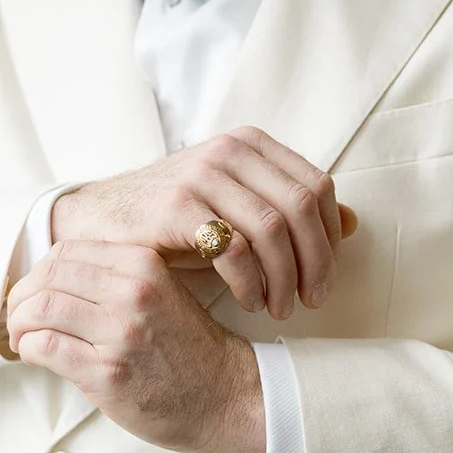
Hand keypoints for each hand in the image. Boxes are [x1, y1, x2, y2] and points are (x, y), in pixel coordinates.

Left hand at [4, 240, 265, 452]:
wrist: (226, 395)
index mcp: (143, 263)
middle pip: (47, 276)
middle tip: (17, 316)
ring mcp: (119, 331)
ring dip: (19, 324)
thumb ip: (113, 278)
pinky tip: (35, 355)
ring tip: (22, 337)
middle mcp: (131, 291)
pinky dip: (29, 349)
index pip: (66, 252)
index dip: (38, 270)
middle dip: (21, 297)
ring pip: (40, 309)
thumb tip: (49, 277)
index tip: (33, 290)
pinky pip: (46, 347)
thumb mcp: (159, 291)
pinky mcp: (108, 372)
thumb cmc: (188, 348)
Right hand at [50, 126, 357, 320]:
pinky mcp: (175, 206)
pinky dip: (251, 282)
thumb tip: (353, 223)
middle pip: (302, 206)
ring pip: (273, 228)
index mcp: (251, 144)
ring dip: (285, 278)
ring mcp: (201, 173)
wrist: (99, 223)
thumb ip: (291, 212)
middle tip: (313, 299)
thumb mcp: (238, 209)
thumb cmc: (175, 221)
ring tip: (281, 308)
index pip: (317, 185)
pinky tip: (250, 302)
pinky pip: (233, 247)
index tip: (325, 275)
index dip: (329, 236)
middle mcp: (229, 150)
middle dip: (316, 261)